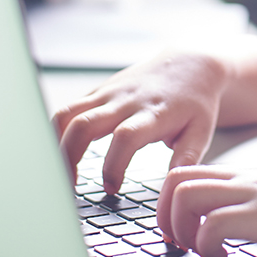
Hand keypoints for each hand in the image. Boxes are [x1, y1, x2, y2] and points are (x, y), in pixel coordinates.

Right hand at [52, 52, 228, 192]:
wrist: (189, 63)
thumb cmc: (195, 102)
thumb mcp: (201, 132)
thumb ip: (185, 161)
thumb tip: (172, 192)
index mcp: (153, 113)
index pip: (125, 137)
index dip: (113, 165)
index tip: (111, 189)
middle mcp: (126, 101)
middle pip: (83, 124)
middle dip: (69, 158)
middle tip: (69, 189)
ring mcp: (108, 93)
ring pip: (67, 114)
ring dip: (56, 145)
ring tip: (58, 174)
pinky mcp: (98, 91)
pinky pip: (69, 110)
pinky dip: (58, 132)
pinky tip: (60, 155)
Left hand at [157, 164, 256, 256]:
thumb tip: (252, 227)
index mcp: (247, 175)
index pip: (190, 172)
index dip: (171, 201)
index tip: (179, 229)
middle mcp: (243, 180)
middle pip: (174, 179)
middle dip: (162, 215)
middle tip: (177, 242)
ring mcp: (252, 194)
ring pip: (183, 195)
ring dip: (178, 228)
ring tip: (195, 250)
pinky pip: (211, 225)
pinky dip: (205, 246)